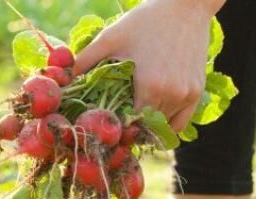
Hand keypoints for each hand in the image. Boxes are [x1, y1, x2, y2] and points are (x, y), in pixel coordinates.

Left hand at [74, 0, 221, 131]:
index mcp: (149, 86)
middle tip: (111, 126)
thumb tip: (59, 79)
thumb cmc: (144, 21)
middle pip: (143, 128)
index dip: (113, 127)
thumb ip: (84, 61)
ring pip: (161, 128)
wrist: (186, 6)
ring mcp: (186, 96)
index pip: (128, 124)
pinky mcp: (196, 93)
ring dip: (145, 128)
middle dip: (126, 129)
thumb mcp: (109, 39)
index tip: (101, 125)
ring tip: (127, 121)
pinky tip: (148, 118)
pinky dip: (164, 125)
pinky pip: (179, 124)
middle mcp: (171, 95)